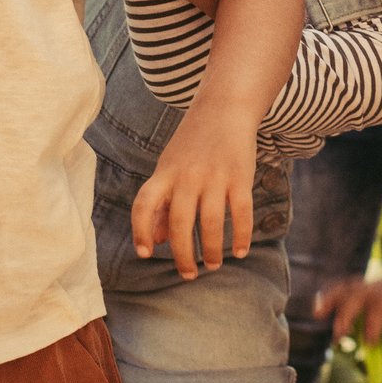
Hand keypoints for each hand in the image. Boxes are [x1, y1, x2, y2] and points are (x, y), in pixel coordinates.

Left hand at [130, 109, 256, 277]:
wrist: (224, 107)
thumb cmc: (193, 143)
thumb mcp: (171, 167)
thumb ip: (163, 203)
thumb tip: (158, 241)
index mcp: (165, 173)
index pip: (144, 204)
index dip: (141, 231)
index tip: (146, 253)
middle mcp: (187, 176)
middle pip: (181, 223)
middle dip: (183, 255)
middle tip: (188, 274)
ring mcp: (215, 176)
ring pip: (211, 222)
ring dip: (212, 250)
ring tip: (212, 265)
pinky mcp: (240, 176)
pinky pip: (241, 212)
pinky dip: (240, 236)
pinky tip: (239, 252)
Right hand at [315, 242, 381, 345]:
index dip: (373, 324)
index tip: (369, 343)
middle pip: (360, 293)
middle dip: (347, 313)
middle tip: (339, 336)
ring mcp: (372, 285)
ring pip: (348, 286)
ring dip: (332, 298)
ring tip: (317, 313)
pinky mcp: (364, 287)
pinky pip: (344, 287)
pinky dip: (330, 295)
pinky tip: (318, 309)